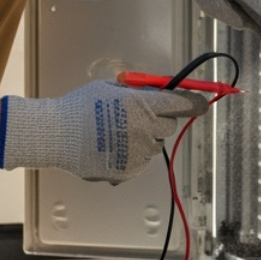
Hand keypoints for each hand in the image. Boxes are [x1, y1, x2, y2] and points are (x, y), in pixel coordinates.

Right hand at [0, 80, 208, 183]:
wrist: (56, 135)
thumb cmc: (80, 106)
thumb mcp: (110, 88)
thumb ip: (138, 91)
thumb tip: (161, 91)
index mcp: (141, 105)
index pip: (181, 104)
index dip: (195, 103)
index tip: (204, 103)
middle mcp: (144, 130)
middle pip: (169, 125)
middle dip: (159, 119)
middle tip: (138, 116)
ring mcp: (137, 154)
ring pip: (154, 145)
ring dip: (144, 138)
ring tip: (117, 134)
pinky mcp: (129, 171)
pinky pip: (140, 161)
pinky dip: (132, 155)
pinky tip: (110, 147)